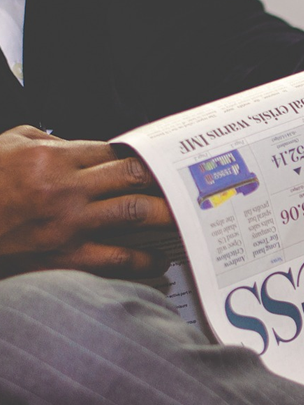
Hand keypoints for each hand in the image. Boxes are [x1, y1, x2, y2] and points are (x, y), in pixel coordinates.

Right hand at [0, 125, 173, 279]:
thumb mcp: (10, 147)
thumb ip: (51, 143)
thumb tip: (83, 149)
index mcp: (53, 159)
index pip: (115, 152)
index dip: (140, 156)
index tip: (156, 163)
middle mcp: (66, 190)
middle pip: (134, 176)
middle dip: (164, 178)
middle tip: (185, 184)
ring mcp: (70, 224)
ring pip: (135, 213)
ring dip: (167, 214)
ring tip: (185, 217)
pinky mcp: (66, 257)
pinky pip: (117, 258)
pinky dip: (144, 260)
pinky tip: (157, 260)